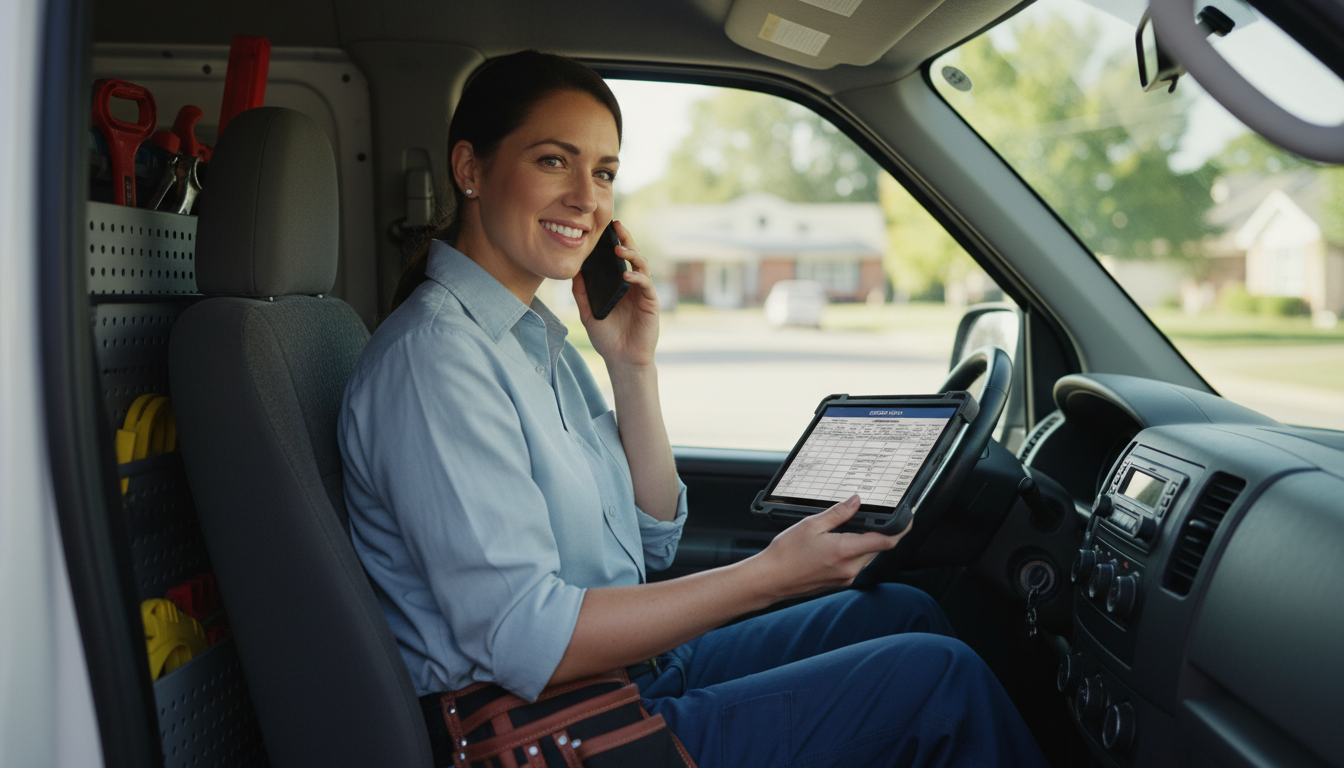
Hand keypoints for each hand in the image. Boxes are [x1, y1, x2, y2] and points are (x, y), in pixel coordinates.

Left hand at [573, 220, 659, 369]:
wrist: (622, 359)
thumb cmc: (607, 338)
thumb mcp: (588, 312)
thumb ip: (581, 293)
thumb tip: (573, 271)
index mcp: (619, 285)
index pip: (619, 258)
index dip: (615, 241)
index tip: (606, 227)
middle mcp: (633, 285)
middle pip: (633, 255)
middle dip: (626, 238)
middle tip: (617, 226)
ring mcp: (643, 292)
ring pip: (642, 265)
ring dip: (632, 254)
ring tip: (619, 248)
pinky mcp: (651, 302)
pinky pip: (646, 284)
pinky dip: (637, 277)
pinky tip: (626, 275)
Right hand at [749, 495, 910, 598]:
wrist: (770, 579)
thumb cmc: (786, 554)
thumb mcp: (811, 525)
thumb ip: (838, 513)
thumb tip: (856, 501)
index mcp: (844, 551)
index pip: (885, 541)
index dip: (900, 529)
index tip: (907, 518)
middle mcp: (849, 569)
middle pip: (878, 549)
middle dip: (879, 532)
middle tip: (872, 516)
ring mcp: (845, 578)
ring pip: (867, 557)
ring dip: (866, 543)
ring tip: (850, 528)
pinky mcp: (839, 583)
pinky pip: (856, 565)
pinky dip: (854, 552)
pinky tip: (838, 543)